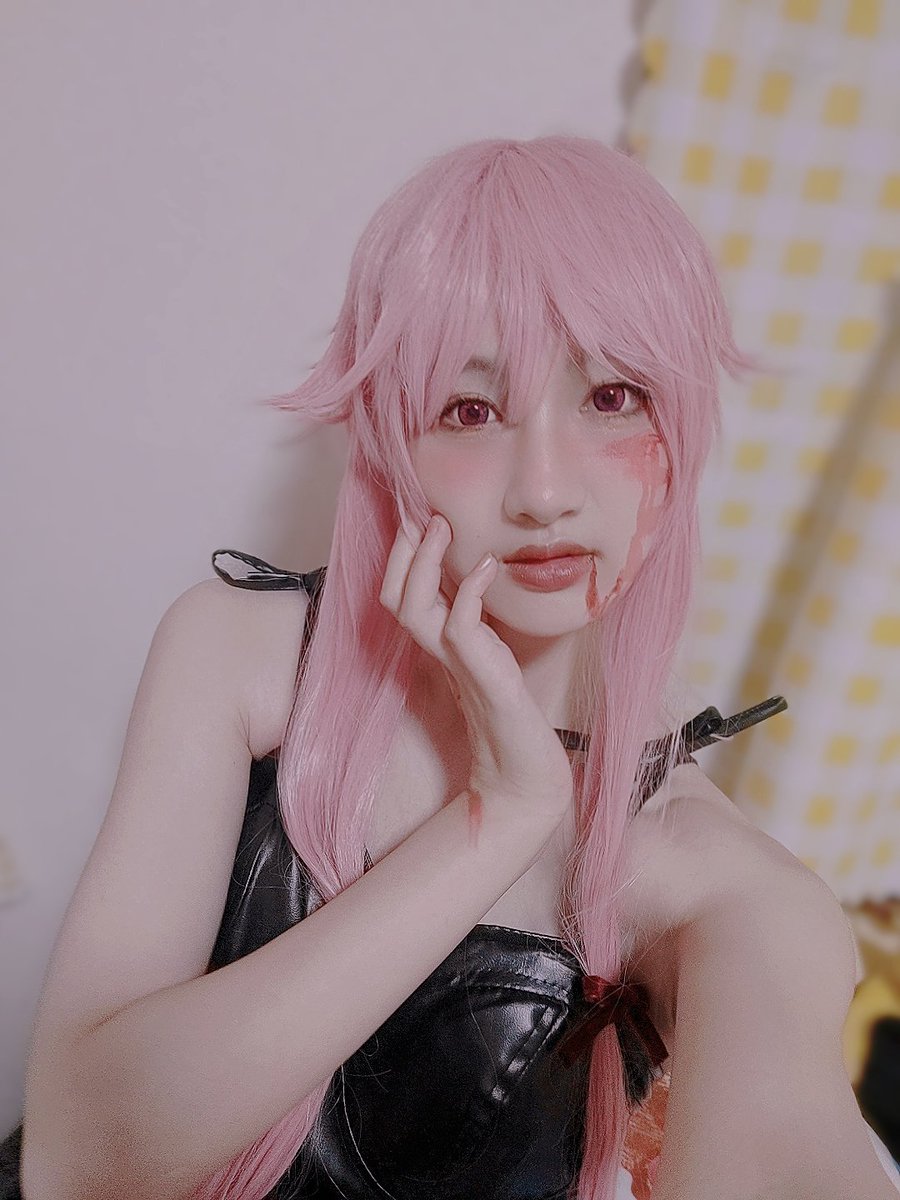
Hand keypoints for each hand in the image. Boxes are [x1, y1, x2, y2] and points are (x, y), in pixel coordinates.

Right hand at [379, 513, 573, 821]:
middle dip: (401, 551)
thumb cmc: (511, 710)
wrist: (525, 768)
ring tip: (441, 525)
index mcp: (437, 644)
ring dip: (423, 563)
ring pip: (414, 608)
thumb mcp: (491, 652)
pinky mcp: (483, 674)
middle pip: (393, 596)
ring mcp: (456, 663)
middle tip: (418, 510)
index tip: (414, 514)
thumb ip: (476, 621)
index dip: (399, 557)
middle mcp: (438, 652)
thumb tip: (476, 574)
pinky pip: (461, 626)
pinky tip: (485, 565)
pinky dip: (470, 590)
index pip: (398, 595)